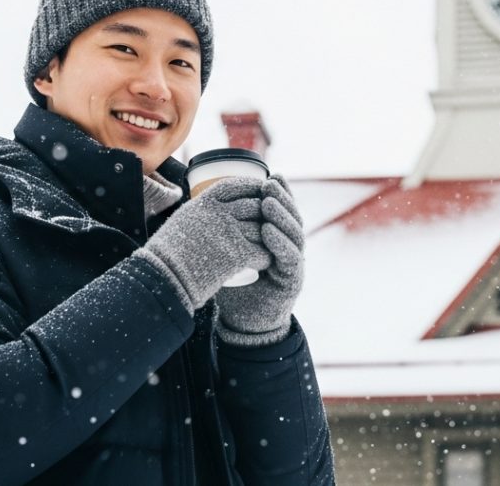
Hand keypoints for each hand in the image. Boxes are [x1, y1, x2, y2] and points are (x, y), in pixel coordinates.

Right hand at [134, 177, 269, 309]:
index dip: (251, 186)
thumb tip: (208, 206)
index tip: (260, 190)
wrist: (163, 276)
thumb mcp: (182, 220)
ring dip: (268, 237)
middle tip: (271, 222)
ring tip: (269, 245)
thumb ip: (198, 211)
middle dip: (265, 212)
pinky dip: (265, 257)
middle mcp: (218, 213)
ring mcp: (229, 232)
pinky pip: (261, 252)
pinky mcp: (236, 254)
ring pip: (261, 228)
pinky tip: (265, 261)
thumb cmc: (166, 253)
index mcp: (203, 202)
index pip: (234, 185)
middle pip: (253, 204)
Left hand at [216, 175, 304, 346]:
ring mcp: (293, 265)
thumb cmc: (237, 287)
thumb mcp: (231, 254)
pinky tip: (269, 231)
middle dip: (283, 198)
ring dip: (282, 217)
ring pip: (294, 235)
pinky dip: (281, 244)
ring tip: (268, 202)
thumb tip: (205, 205)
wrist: (246, 324)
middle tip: (270, 182)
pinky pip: (290, 259)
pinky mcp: (292, 281)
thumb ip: (227, 234)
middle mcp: (290, 249)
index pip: (283, 212)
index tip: (270, 175)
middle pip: (292, 218)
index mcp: (278, 240)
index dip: (281, 194)